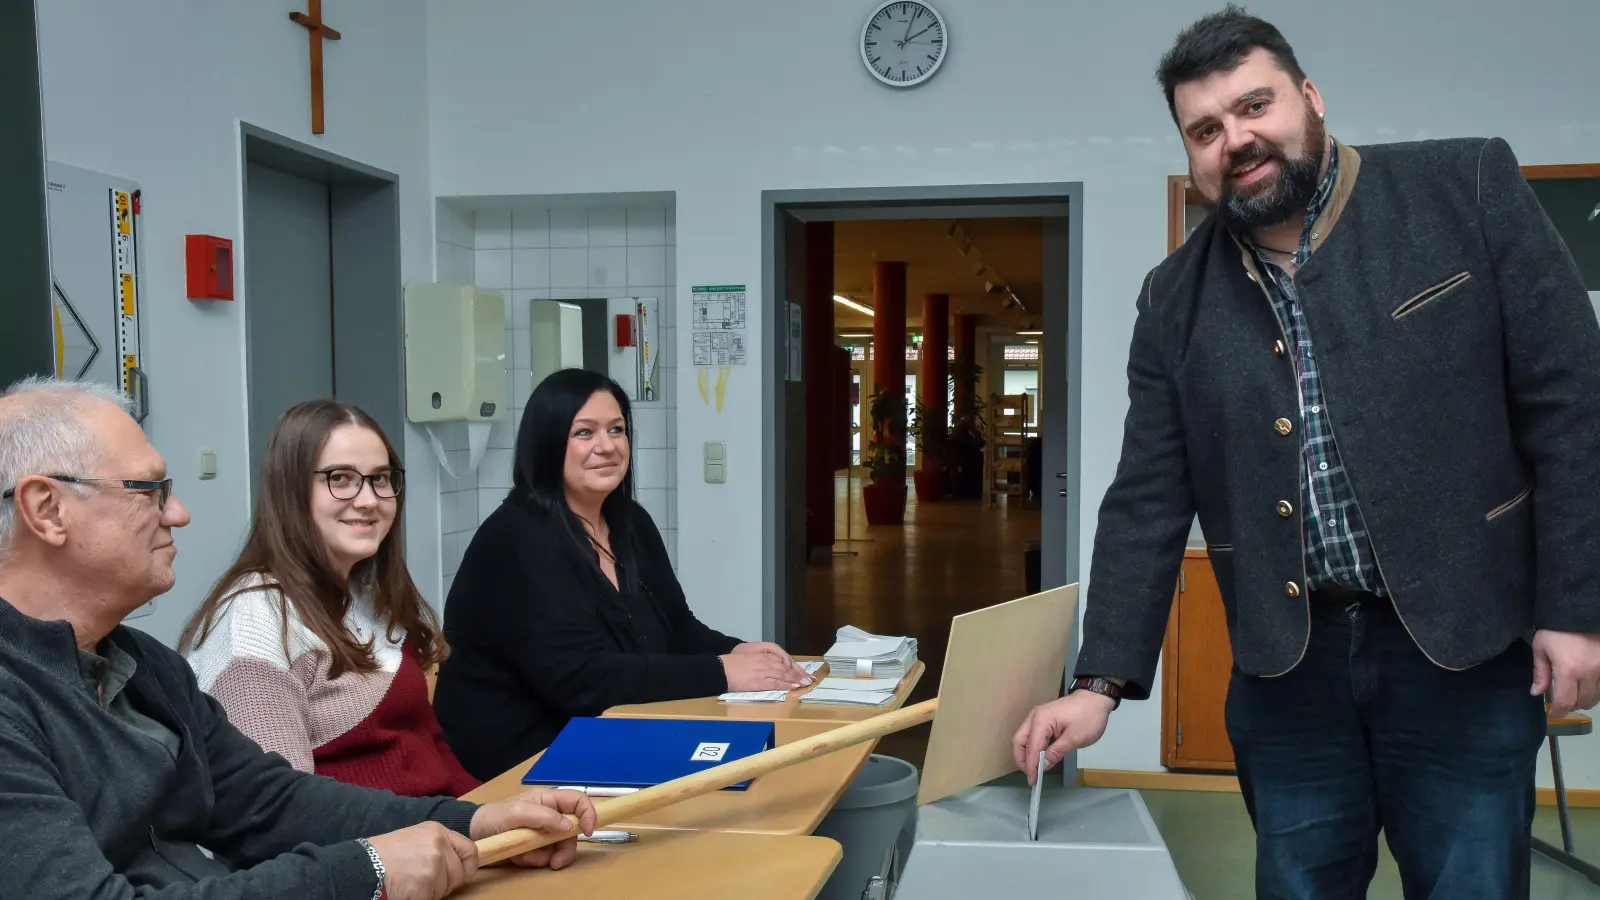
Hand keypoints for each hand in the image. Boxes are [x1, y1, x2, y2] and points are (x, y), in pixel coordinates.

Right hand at [365, 822, 477, 899]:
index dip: (467, 866)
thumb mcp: (416, 838)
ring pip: (445, 889)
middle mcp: (439, 846)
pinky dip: (420, 898)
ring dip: (431, 892)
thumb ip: (437, 846)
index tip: (460, 874)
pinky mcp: (425, 886)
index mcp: (438, 832)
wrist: (363, 866)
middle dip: (445, 883)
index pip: (470, 850)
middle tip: (423, 881)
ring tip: (410, 883)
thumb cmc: (385, 855)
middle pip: (459, 874)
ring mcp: (433, 866)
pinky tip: (407, 891)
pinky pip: (431, 899)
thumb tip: (457, 863)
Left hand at [470, 788, 597, 870]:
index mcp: (549, 800)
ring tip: (525, 856)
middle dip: (565, 848)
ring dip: (545, 856)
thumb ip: (544, 816)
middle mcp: (550, 816)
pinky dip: (534, 861)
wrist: (472, 835)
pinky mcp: (534, 848)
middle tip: (556, 861)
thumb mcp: (517, 812)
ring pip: (560, 847)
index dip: (588, 813)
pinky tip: (520, 857)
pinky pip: (545, 857)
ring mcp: (543, 833)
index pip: (578, 801)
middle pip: (573, 831)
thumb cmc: (494, 817)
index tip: (588, 832)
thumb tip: (568, 825)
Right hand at [721, 650, 807, 690]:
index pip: (782, 661)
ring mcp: (763, 672)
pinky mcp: (759, 682)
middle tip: (808, 679)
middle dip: (798, 674)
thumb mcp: (748, 656)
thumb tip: (768, 666)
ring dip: (795, 679)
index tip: (801, 672)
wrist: (721, 669)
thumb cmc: (732, 663)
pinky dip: (786, 685)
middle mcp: (765, 662)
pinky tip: (793, 687)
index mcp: (762, 655)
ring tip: (804, 683)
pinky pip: (776, 683)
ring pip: (783, 675)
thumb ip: (760, 660)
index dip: (793, 667)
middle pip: (786, 668)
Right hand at [1011, 691, 1114, 785]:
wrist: (1096, 698)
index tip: (1033, 781)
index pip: (1031, 747)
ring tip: (1034, 770)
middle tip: (1031, 775)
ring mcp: (1037, 717)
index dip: (1030, 766)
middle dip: (1022, 760)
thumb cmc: (1088, 717)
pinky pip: (1032, 735)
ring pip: (1023, 738)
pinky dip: (1033, 748)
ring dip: (1026, 754)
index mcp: (1041, 720)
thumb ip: (1056, 752)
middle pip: (1019, 741)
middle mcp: (1034, 717)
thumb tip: (1042, 766)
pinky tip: (1040, 758)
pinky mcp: (1043, 719)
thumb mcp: (1075, 738)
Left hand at [1531, 629, 1599, 716]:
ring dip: (1585, 699)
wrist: (1579, 613)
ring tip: (1574, 692)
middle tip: (1562, 701)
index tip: (1553, 713)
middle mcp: (1589, 673)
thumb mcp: (1541, 647)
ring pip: (1596, 697)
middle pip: (1584, 702)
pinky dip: (1596, 690)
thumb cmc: (1557, 629)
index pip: (1567, 702)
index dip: (1559, 712)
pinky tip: (1586, 684)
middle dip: (1571, 705)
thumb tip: (1537, 693)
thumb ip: (1540, 672)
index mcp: (1569, 669)